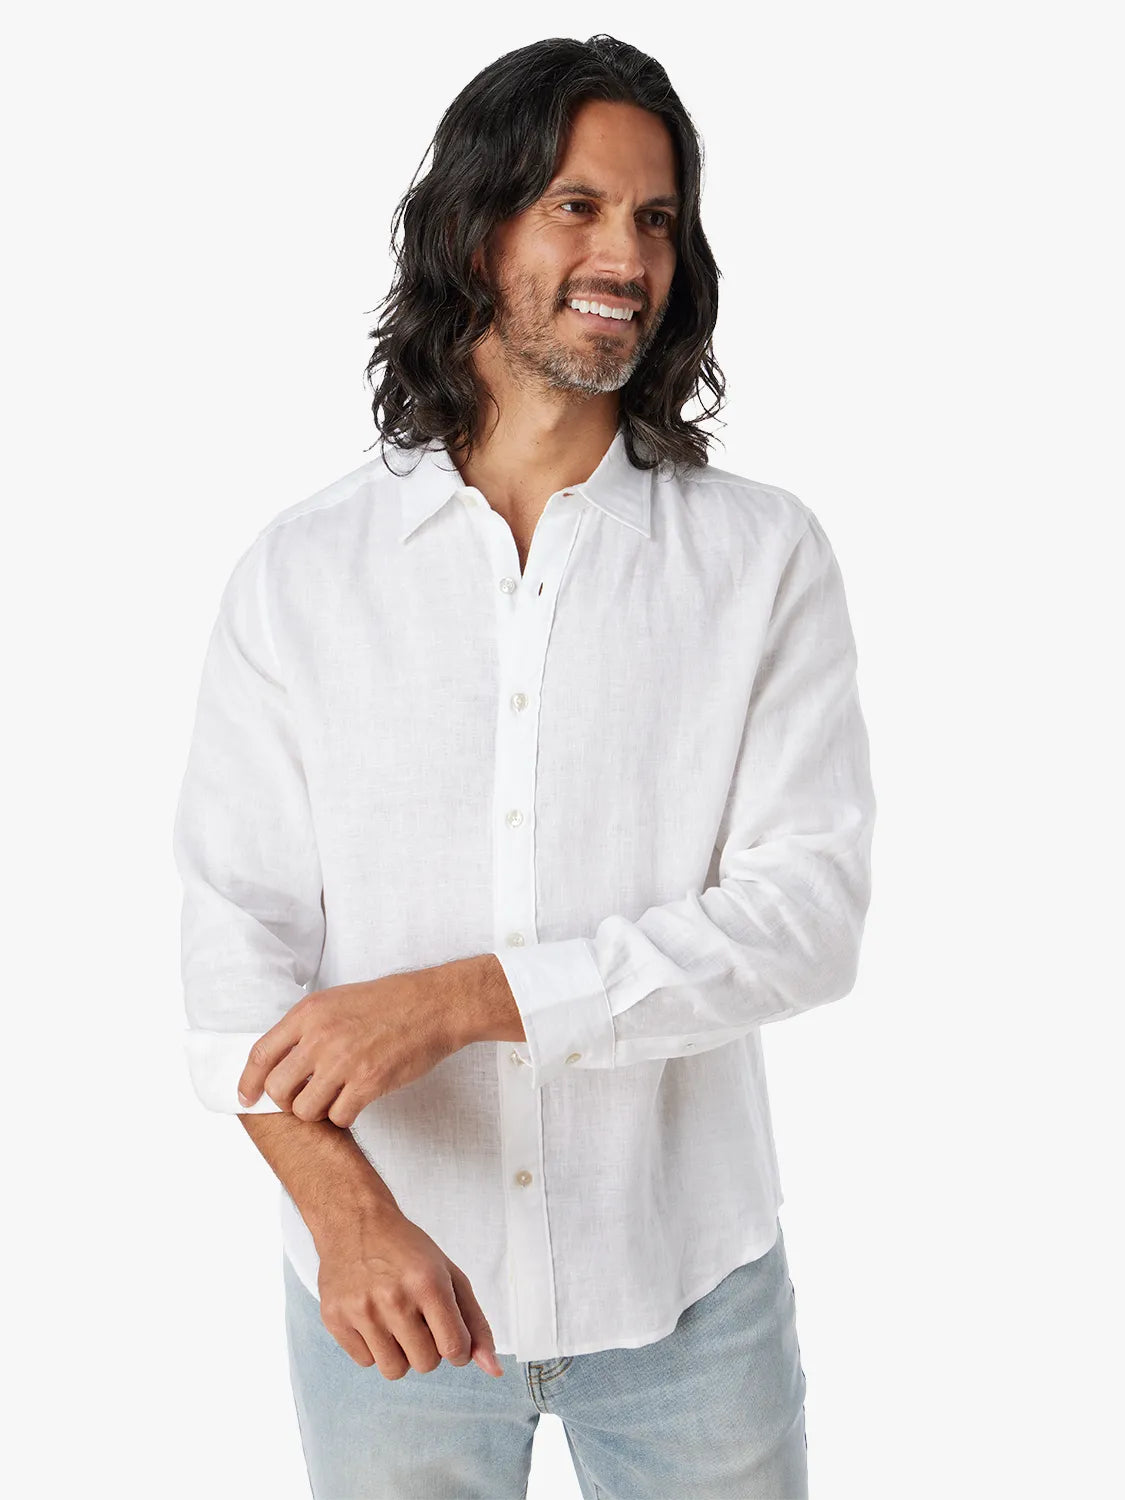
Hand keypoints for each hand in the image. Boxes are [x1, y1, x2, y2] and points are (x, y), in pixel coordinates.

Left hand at [236, 969, 458, 1125]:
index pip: (260, 1054)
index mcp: (309, 1013)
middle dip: (287, 1101)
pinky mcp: (368, 1083)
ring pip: (306, 1110)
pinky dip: (344, 1116)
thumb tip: (280, 1057)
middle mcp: (320, 1037)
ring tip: (335, 1100)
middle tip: (305, 1099)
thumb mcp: (337, 1000)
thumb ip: (307, 1026)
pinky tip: (356, 1103)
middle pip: (278, 1089)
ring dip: (318, 1111)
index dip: (248, 1082)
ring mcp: (343, 1061)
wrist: (433, 1006)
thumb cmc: (390, 1002)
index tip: (247, 1098)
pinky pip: (339, 1117)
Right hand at [317, 1209, 503, 1379]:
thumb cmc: (407, 1250)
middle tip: (417, 1319)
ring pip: (393, 1370)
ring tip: (394, 1322)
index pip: (454, 1349)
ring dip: (400, 1353)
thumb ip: (475, 1323)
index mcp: (428, 1283)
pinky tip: (371, 1318)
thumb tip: (494, 1369)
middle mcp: (394, 1298)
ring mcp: (361, 1310)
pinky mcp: (334, 1318)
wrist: (355, 1221)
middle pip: (425, 1364)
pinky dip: (372, 1348)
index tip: (449, 1335)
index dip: (457, 1350)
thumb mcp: (449, 1275)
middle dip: (428, 1349)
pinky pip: (364, 1362)